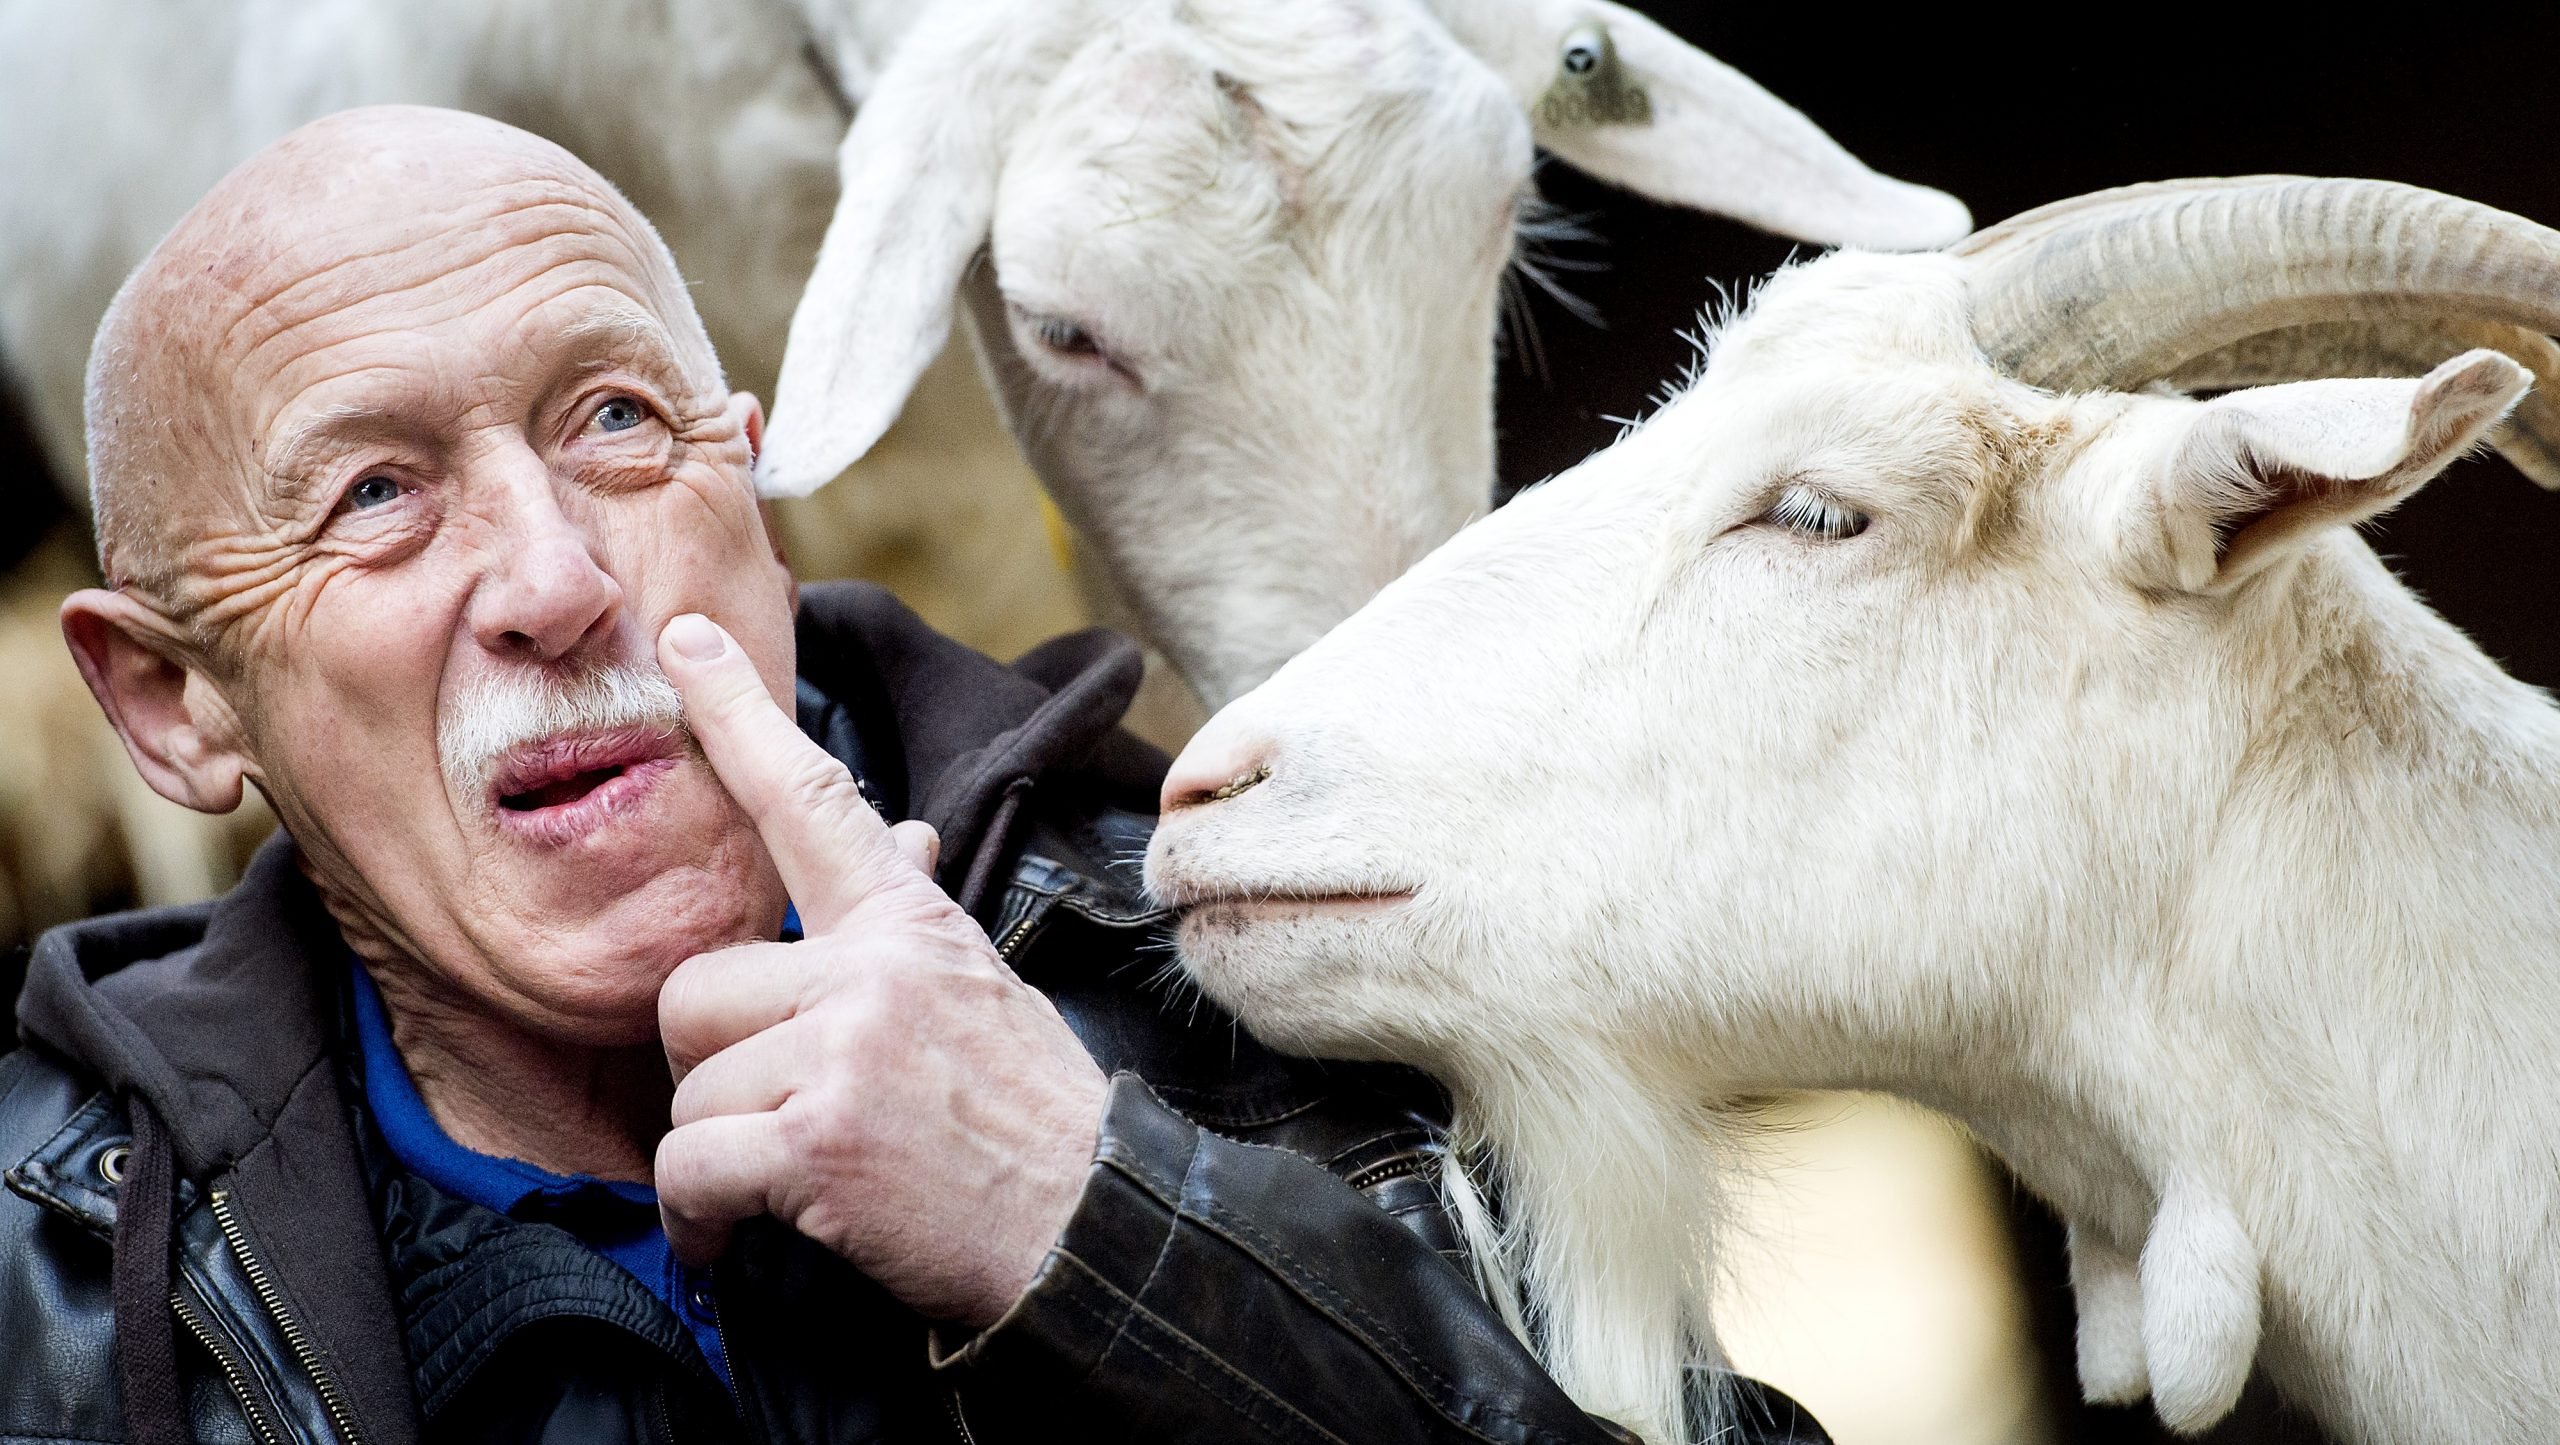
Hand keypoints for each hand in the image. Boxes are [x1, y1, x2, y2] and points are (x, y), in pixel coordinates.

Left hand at [651, 612, 1108, 1325]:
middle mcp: (873, 969)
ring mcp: (846, 1049)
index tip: (682, 641)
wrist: (1091, 1229)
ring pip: (689, 1086)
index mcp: (909, 924)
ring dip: (720, 1148)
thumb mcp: (981, 989)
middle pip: (696, 989)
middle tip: (773, 1114)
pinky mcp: (818, 1139)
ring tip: (788, 1180)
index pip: (810, 800)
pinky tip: (729, 1239)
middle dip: (713, 1067)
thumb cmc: (1030, 1116)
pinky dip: (697, 1220)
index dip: (738, 715)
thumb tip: (906, 834)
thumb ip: (913, 920)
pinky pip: (689, 1164)